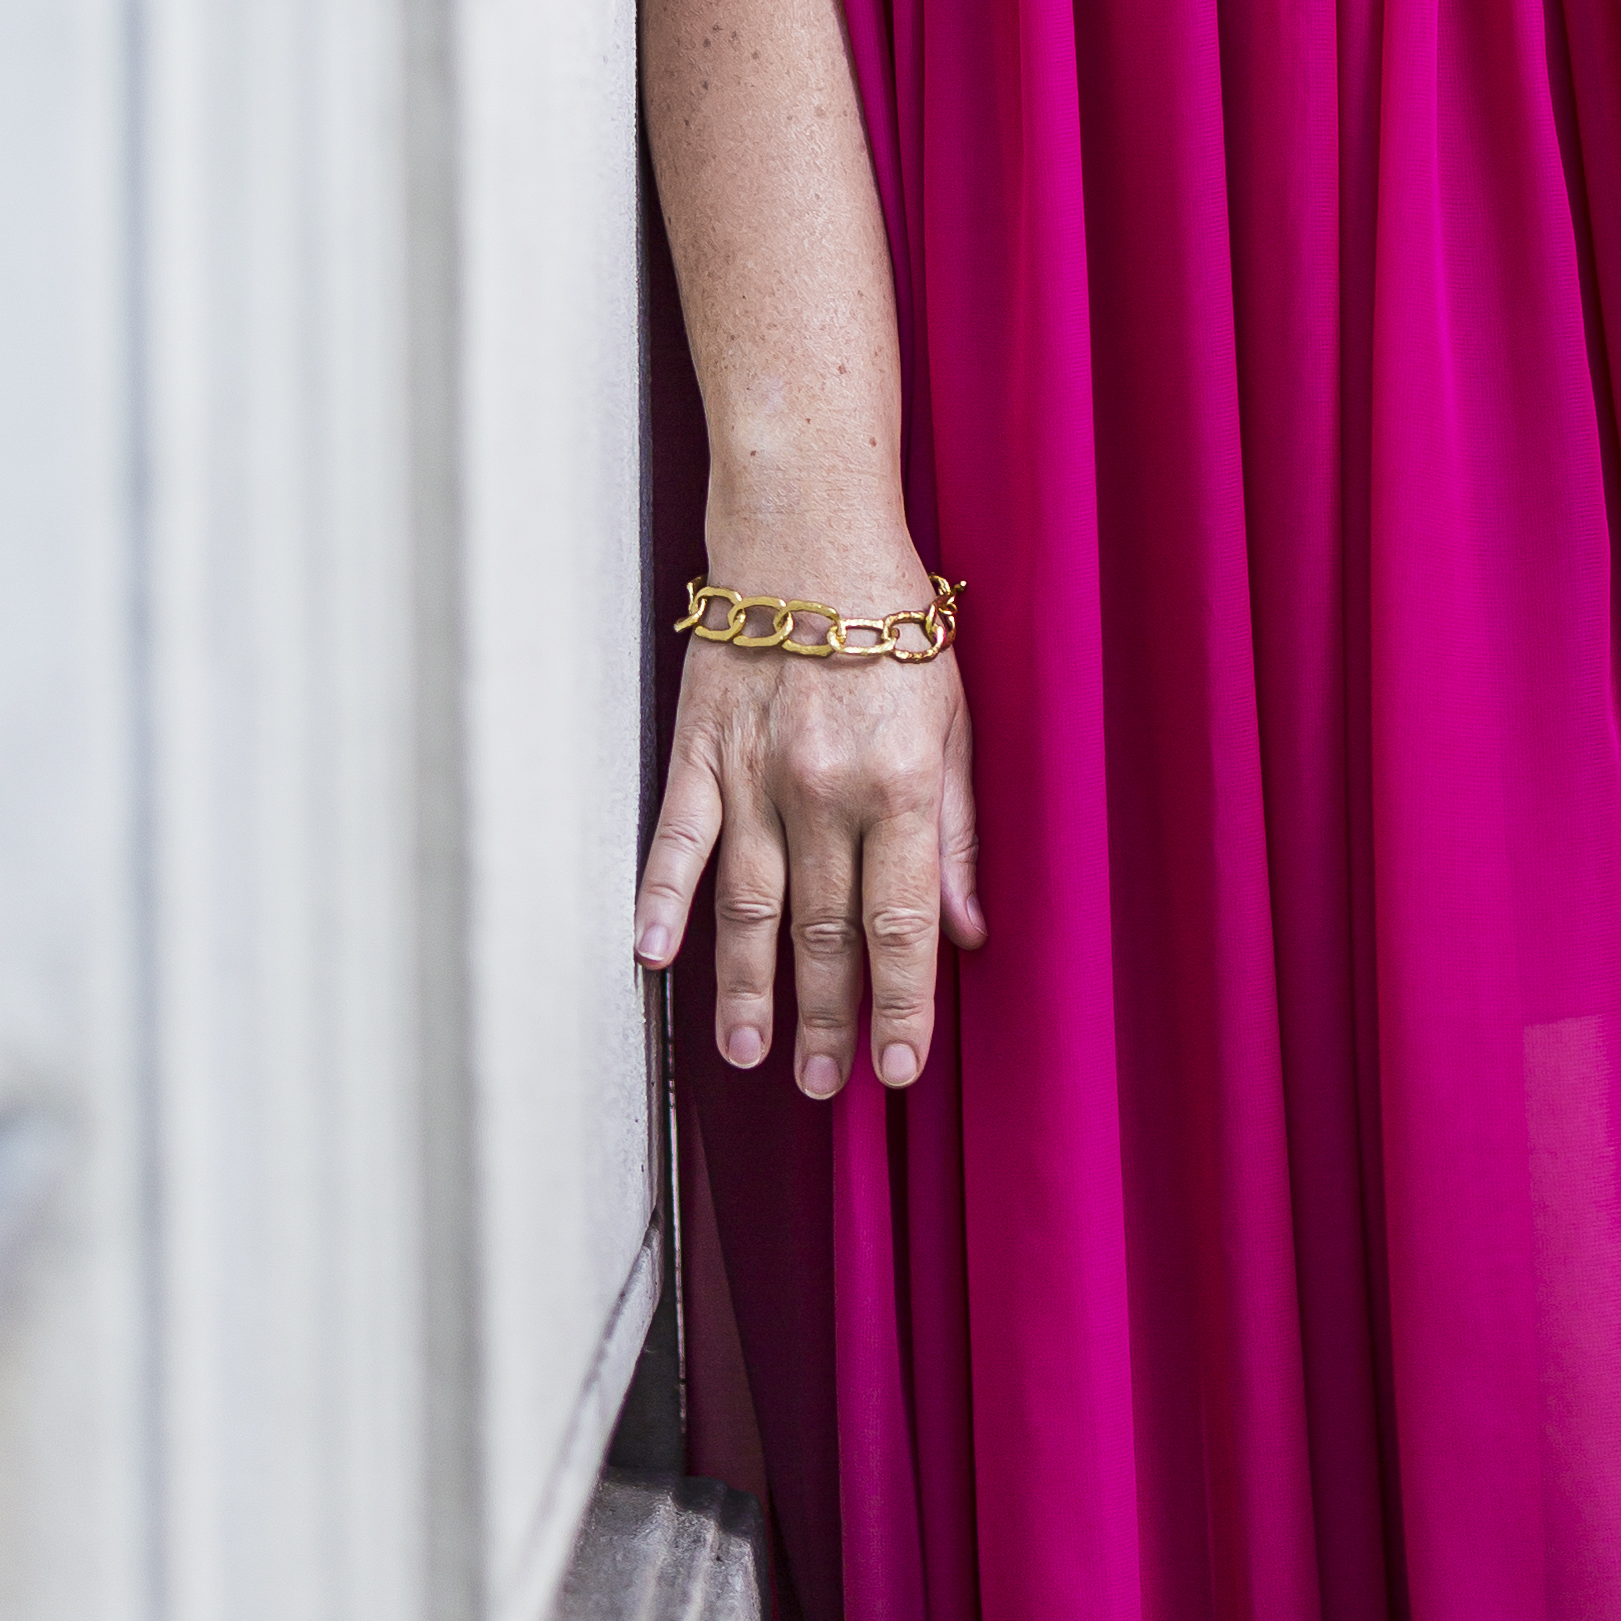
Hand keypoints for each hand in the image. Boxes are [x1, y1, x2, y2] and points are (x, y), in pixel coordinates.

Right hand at [632, 574, 983, 1097]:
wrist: (808, 534)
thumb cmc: (892, 622)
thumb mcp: (954, 719)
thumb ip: (959, 829)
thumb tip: (967, 930)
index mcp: (898, 787)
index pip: (902, 927)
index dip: (900, 1007)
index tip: (898, 1070)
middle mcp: (824, 793)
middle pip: (825, 933)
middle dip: (829, 1019)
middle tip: (827, 1085)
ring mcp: (753, 776)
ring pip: (749, 908)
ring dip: (749, 989)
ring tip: (751, 1053)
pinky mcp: (698, 752)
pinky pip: (677, 842)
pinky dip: (661, 902)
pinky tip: (654, 959)